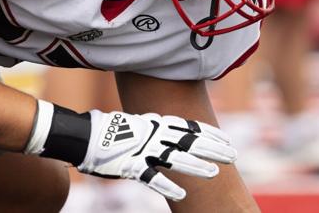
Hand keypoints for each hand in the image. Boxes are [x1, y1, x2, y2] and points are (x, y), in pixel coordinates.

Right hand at [78, 111, 236, 200]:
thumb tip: (178, 130)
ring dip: (195, 166)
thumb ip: (160, 128)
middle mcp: (154, 135)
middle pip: (189, 142)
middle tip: (233, 156)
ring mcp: (143, 150)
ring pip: (174, 159)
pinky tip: (181, 195)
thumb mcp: (142, 124)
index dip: (210, 134)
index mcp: (157, 124)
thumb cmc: (114, 131)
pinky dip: (166, 186)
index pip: (190, 128)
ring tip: (214, 173)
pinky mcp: (129, 166)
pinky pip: (150, 177)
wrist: (85, 135)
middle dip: (212, 148)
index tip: (227, 140)